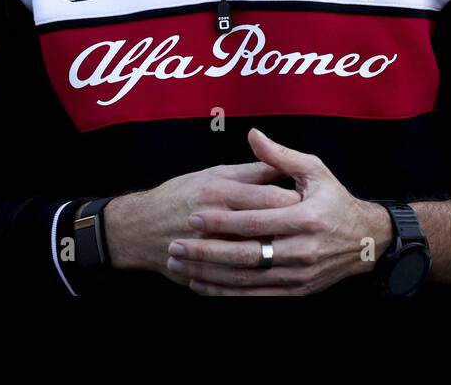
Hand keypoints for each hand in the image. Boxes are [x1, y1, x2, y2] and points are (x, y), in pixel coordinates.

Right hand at [103, 159, 300, 287]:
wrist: (139, 228)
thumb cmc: (181, 194)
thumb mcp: (214, 173)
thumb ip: (251, 171)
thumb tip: (284, 168)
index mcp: (220, 191)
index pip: (271, 198)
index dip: (296, 200)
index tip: (311, 200)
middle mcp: (215, 219)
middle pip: (267, 228)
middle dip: (292, 230)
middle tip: (311, 229)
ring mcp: (207, 249)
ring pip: (255, 259)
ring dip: (277, 257)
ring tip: (294, 252)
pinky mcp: (202, 272)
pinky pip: (236, 283)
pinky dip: (256, 281)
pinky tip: (271, 275)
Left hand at [165, 128, 393, 294]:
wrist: (366, 240)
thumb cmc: (335, 200)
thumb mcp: (314, 171)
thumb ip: (280, 156)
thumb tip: (252, 134)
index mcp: (305, 218)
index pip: (254, 222)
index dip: (221, 221)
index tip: (193, 216)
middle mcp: (302, 250)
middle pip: (246, 255)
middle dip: (206, 251)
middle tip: (176, 244)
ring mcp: (299, 274)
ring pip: (247, 278)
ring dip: (210, 274)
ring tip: (180, 265)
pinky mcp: (296, 289)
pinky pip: (255, 294)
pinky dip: (226, 291)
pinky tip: (203, 285)